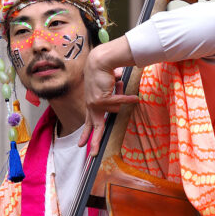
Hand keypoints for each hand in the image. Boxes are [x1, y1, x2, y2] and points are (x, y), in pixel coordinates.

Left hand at [79, 40, 138, 155]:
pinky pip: (119, 103)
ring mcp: (95, 103)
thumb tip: (126, 104)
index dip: (86, 134)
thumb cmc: (105, 74)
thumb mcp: (108, 90)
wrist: (99, 61)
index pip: (89, 122)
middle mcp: (91, 106)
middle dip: (94, 142)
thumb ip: (113, 100)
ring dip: (119, 96)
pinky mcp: (101, 99)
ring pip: (115, 109)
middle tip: (92, 155)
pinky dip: (126, 99)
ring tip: (115, 83)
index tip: (81, 145)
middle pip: (95, 128)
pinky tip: (133, 98)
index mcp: (91, 105)